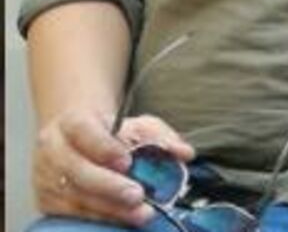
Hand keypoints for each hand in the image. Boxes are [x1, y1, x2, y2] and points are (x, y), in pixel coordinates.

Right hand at [34, 108, 194, 226]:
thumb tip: (185, 153)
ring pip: (75, 197)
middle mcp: (53, 150)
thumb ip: (161, 137)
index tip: (127, 161)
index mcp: (72, 122)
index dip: (104, 147)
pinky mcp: (48, 202)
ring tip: (140, 213)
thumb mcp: (137, 125)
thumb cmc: (109, 132)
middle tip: (137, 195)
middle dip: (109, 186)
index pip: (83, 131)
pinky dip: (99, 218)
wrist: (74, 140)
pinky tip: (122, 220)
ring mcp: (47, 178)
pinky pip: (72, 214)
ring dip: (109, 208)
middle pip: (77, 170)